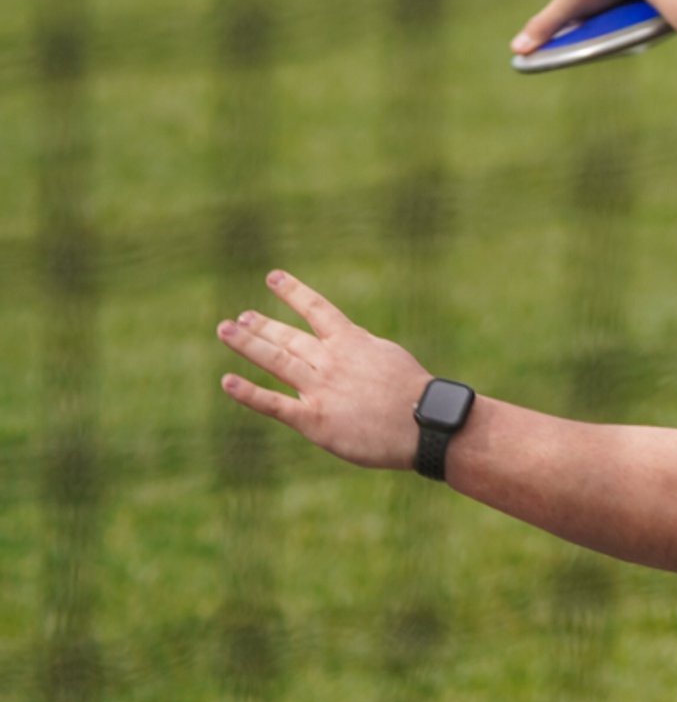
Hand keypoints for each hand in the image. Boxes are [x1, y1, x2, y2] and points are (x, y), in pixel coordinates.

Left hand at [217, 270, 432, 469]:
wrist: (425, 423)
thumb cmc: (416, 394)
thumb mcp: (390, 357)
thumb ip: (363, 350)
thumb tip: (349, 343)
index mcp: (353, 342)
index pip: (317, 309)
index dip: (293, 292)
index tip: (273, 278)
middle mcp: (331, 361)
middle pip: (288, 337)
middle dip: (262, 326)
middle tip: (240, 318)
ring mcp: (320, 389)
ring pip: (276, 361)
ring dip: (248, 344)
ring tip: (226, 331)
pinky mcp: (315, 419)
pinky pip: (275, 404)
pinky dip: (249, 393)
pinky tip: (228, 382)